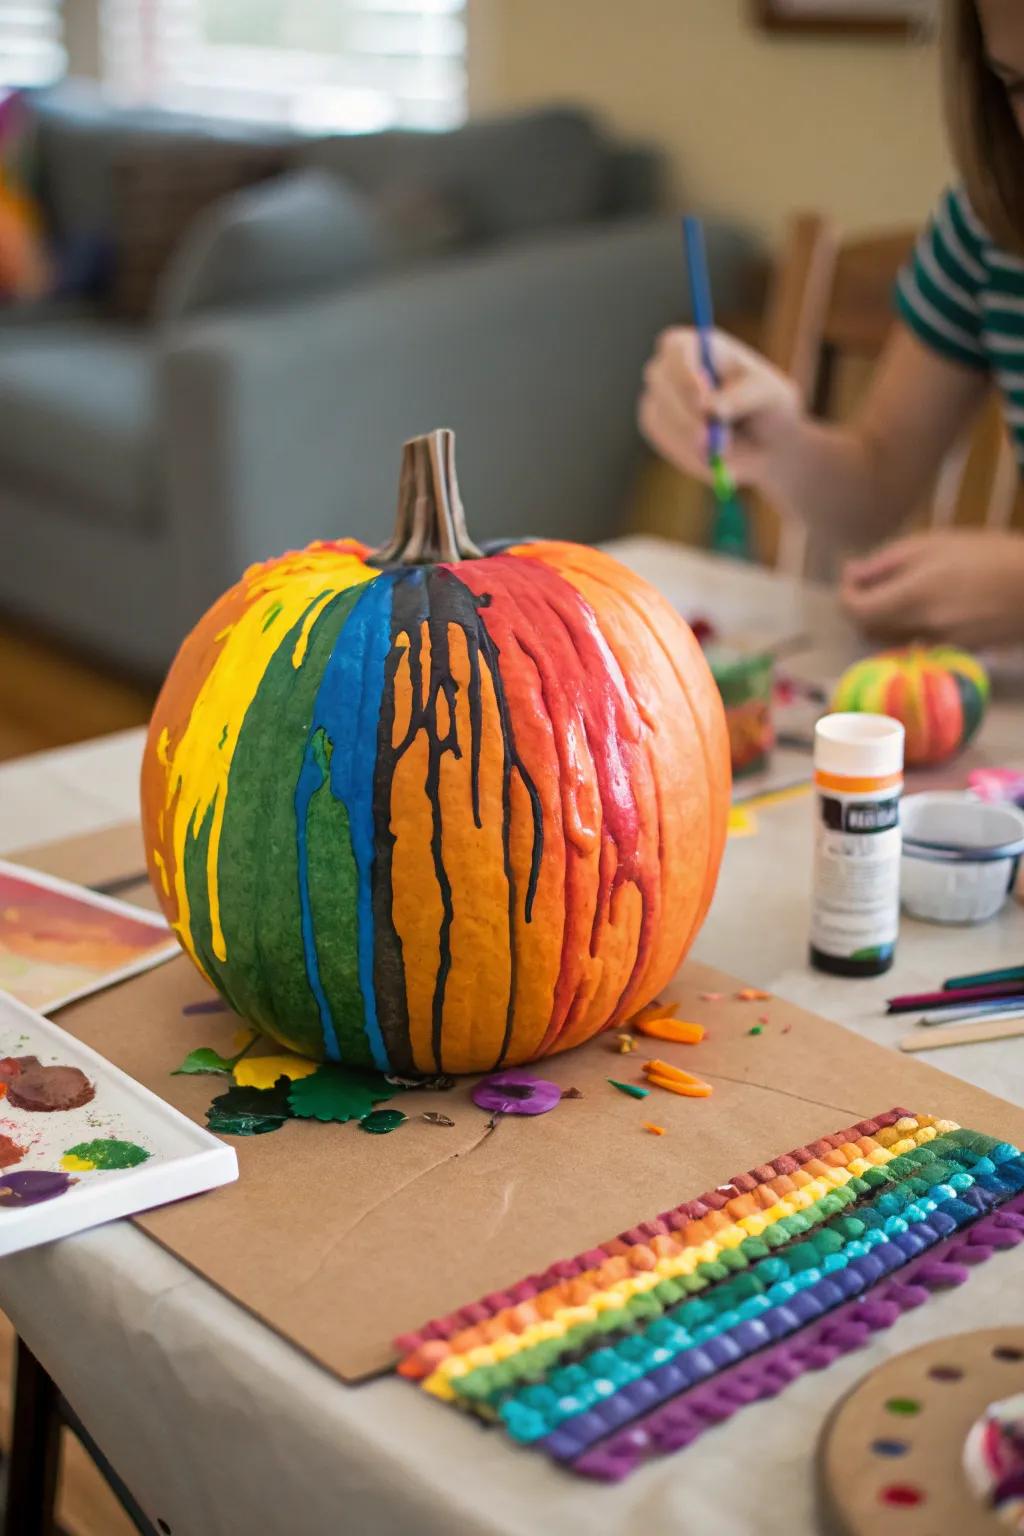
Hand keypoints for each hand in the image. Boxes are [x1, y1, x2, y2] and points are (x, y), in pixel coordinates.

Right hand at [638, 327, 801, 490]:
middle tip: (711, 442)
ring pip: (660, 417)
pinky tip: (713, 455)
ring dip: (692, 440)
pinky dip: (689, 454)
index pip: (676, 348)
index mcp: (696, 344)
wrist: (762, 442)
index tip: (703, 403)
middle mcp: (669, 366)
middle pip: (660, 381)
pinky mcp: (656, 426)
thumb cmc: (766, 405)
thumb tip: (710, 408)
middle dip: (685, 414)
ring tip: (728, 449)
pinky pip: (665, 442)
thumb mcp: (766, 395)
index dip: (685, 374)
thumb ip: (741, 397)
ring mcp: (658, 397)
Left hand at [840, 530, 1023, 649]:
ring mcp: (936, 644)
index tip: (852, 577)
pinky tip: (927, 606)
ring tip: (901, 592)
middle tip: (871, 582)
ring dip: (884, 619)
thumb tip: (851, 574)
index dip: (846, 595)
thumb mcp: (933, 544)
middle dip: (861, 607)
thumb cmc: (985, 554)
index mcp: (912, 596)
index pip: (855, 611)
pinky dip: (908, 627)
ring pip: (889, 639)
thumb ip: (886, 562)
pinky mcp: (951, 652)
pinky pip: (914, 643)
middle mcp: (919, 627)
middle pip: (868, 629)